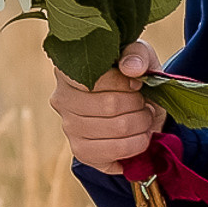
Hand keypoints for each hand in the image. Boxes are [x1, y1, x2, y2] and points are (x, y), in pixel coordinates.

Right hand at [50, 40, 163, 174]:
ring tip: (145, 117)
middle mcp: (61, 99)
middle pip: (110, 105)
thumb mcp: (137, 56)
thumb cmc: (131, 76)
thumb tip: (132, 68)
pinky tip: (140, 135)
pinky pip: (116, 151)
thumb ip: (137, 55)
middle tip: (145, 103)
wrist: (134, 106)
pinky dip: (137, 144)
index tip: (137, 83)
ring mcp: (69, 128)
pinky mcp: (81, 151)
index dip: (124, 83)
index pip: (95, 78)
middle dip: (139, 105)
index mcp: (68, 71)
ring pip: (118, 128)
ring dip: (142, 124)